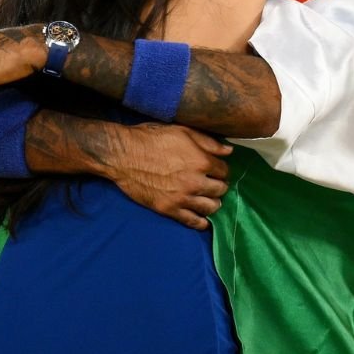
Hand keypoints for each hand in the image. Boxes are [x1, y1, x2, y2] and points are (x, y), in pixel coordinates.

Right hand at [103, 123, 233, 230]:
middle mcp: (196, 182)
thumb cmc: (152, 138)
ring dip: (213, 203)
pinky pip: (193, 221)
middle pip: (220, 189)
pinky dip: (201, 222)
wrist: (124, 155)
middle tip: (213, 183)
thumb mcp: (182, 131)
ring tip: (209, 199)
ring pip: (210, 207)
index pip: (224, 171)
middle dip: (219, 185)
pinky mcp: (169, 209)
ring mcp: (182, 198)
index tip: (216, 169)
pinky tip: (203, 219)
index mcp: (201, 161)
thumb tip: (229, 151)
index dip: (221, 169)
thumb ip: (208, 142)